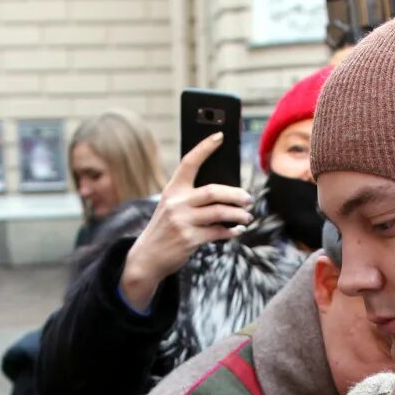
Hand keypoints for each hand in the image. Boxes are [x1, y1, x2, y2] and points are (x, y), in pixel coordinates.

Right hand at [119, 134, 252, 309]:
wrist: (146, 257)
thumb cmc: (164, 230)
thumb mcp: (170, 208)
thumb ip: (190, 199)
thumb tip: (225, 195)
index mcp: (172, 190)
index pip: (189, 163)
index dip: (204, 148)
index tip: (220, 136)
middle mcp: (176, 203)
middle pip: (213, 191)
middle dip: (235, 194)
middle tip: (248, 198)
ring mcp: (182, 221)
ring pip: (219, 212)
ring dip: (238, 214)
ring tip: (247, 216)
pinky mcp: (189, 239)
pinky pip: (217, 232)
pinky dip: (230, 231)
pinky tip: (236, 230)